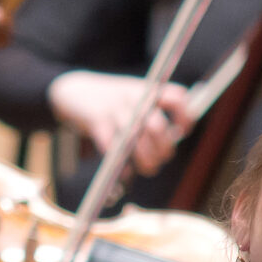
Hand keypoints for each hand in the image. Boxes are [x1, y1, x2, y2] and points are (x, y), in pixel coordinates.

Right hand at [47, 70, 194, 176]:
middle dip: (163, 149)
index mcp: (148, 90)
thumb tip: (173, 140)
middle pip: (157, 127)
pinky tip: (126, 171)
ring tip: (148, 168)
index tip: (183, 132)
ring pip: (137, 140)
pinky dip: (122, 165)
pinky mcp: (97, 122)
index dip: (185, 117)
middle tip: (163, 158)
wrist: (76, 92)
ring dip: (146, 160)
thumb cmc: (113, 102)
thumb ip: (154, 113)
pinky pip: (113, 149)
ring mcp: (115, 109)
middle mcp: (134, 97)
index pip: (177, 98)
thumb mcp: (136, 96)